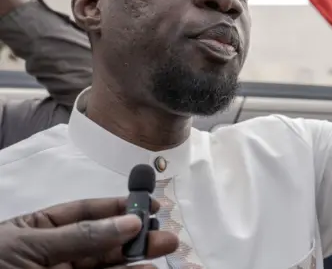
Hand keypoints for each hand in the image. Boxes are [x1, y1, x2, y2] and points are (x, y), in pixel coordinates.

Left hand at [0, 197, 178, 267]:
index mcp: (40, 230)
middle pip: (103, 242)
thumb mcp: (28, 246)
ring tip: (162, 253)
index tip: (149, 205)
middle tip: (166, 234)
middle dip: (135, 237)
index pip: (86, 213)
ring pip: (106, 268)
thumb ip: (80, 235)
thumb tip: (127, 222)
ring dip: (135, 261)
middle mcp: (56, 256)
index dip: (119, 208)